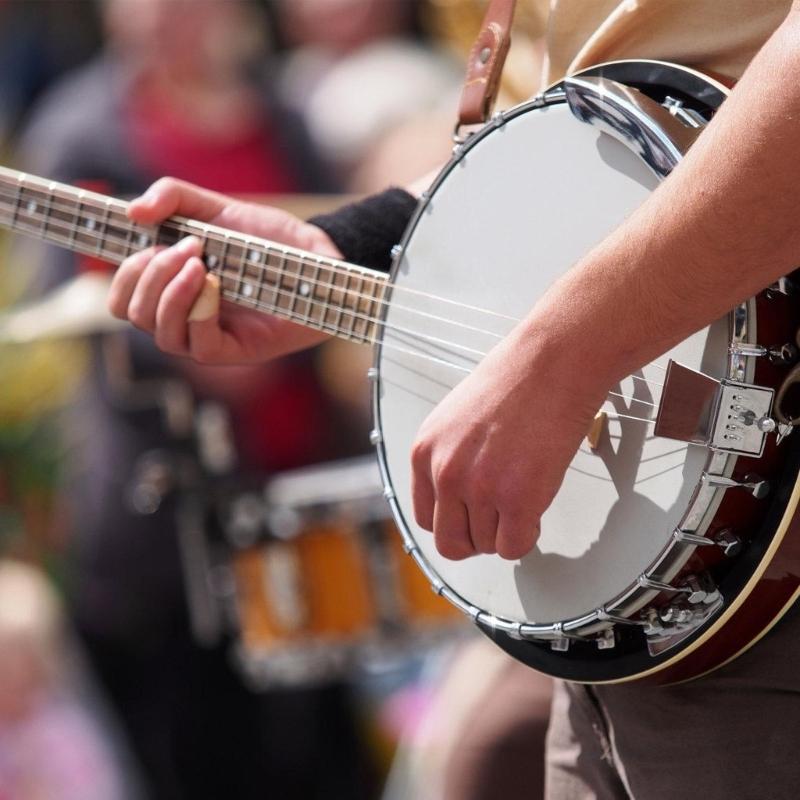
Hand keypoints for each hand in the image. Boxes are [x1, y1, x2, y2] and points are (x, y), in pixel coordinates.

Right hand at [108, 178, 340, 362]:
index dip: (120, 275)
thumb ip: (173, 198)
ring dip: (171, 293)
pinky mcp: (236, 351)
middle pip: (133, 313)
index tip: (137, 243)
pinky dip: (198, 313)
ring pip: (161, 333)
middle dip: (150, 275)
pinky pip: (199, 346)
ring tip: (201, 263)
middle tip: (188, 247)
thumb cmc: (266, 237)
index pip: (122, 297)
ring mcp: (207, 336)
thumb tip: (132, 210)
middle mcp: (183, 315)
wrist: (316, 253)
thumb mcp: (217, 207)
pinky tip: (215, 286)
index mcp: (170, 287)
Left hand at [411, 317, 608, 560]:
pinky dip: (527, 536)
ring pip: (486, 545)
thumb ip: (448, 459)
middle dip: (476, 539)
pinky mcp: (518, 498)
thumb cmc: (514, 382)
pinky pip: (514, 547)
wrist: (551, 363)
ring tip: (522, 498)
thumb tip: (457, 500)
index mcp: (425, 452)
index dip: (453, 524)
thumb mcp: (454, 420)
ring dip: (506, 531)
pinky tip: (534, 510)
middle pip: (451, 541)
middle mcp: (445, 472)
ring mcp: (480, 488)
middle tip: (498, 523)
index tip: (471, 520)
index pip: (425, 518)